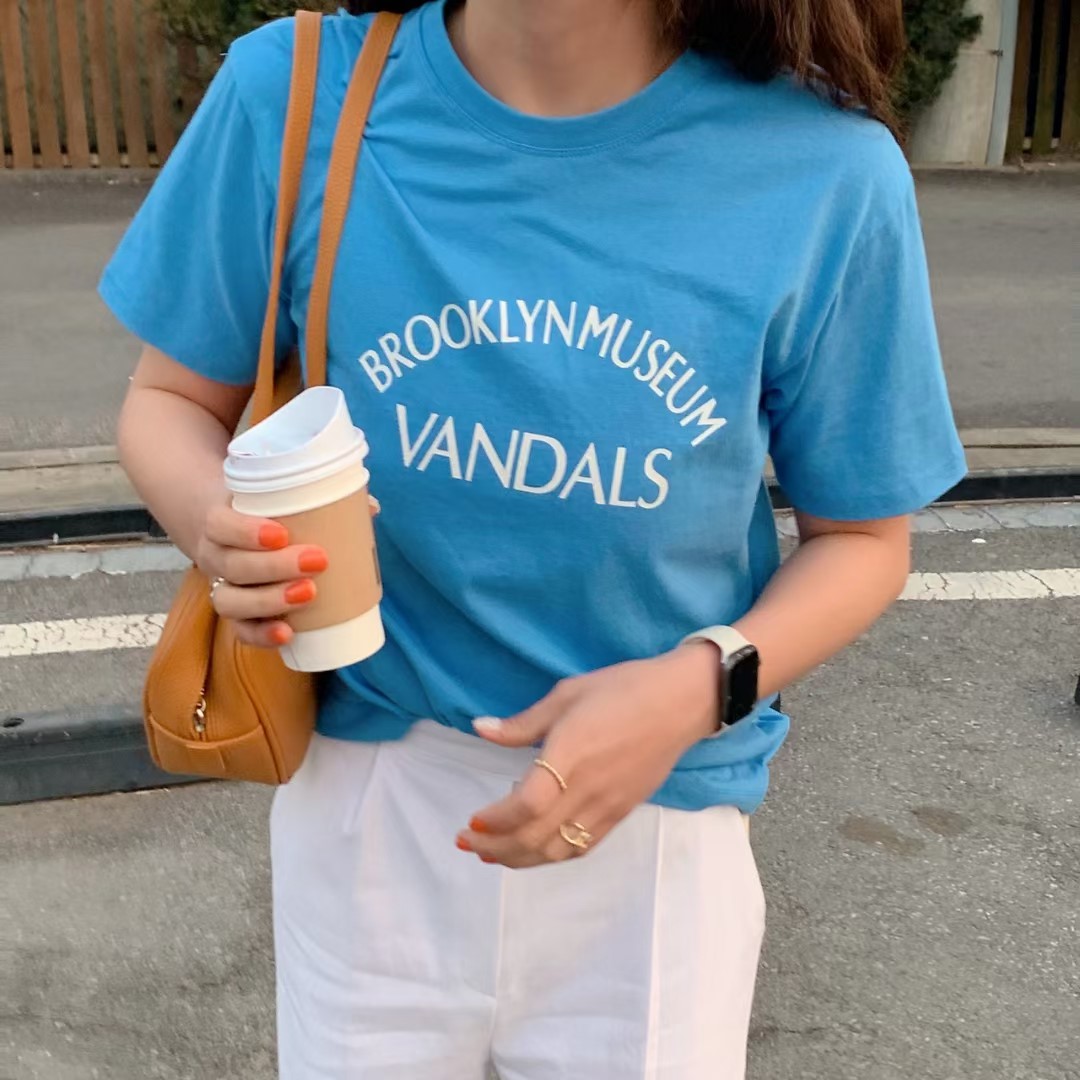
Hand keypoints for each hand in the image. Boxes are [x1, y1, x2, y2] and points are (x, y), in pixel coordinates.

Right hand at [194, 493, 378, 648]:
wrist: (233, 534)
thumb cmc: (264, 515)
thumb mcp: (279, 499)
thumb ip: (321, 500)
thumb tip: (370, 508)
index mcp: (220, 523)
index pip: (219, 525)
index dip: (245, 531)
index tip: (282, 534)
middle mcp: (215, 557)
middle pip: (233, 566)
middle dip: (274, 567)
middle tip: (318, 561)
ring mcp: (222, 588)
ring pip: (230, 602)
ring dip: (269, 601)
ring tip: (310, 593)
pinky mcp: (236, 616)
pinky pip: (240, 631)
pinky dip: (261, 635)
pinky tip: (287, 634)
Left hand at [456, 643, 722, 868]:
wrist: (680, 702)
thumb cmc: (622, 689)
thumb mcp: (567, 694)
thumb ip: (523, 722)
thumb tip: (480, 729)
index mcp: (571, 754)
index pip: (527, 804)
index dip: (496, 820)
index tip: (472, 820)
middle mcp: (588, 788)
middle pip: (536, 836)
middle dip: (495, 847)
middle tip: (466, 842)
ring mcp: (607, 805)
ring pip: (558, 850)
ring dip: (520, 858)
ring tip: (492, 853)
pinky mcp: (621, 812)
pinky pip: (583, 846)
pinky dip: (552, 855)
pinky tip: (534, 848)